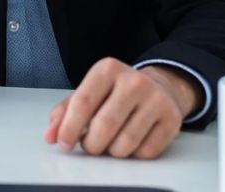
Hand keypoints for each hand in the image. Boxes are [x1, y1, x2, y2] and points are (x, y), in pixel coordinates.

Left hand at [44, 58, 198, 159]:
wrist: (160, 86)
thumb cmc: (116, 92)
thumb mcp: (89, 93)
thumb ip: (65, 112)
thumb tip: (51, 135)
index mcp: (108, 70)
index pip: (83, 102)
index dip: (69, 128)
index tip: (63, 143)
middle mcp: (134, 81)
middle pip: (104, 126)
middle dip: (90, 144)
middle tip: (88, 146)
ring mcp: (156, 100)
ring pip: (125, 143)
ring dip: (111, 151)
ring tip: (109, 142)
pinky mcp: (172, 120)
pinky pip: (145, 151)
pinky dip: (133, 154)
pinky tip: (131, 142)